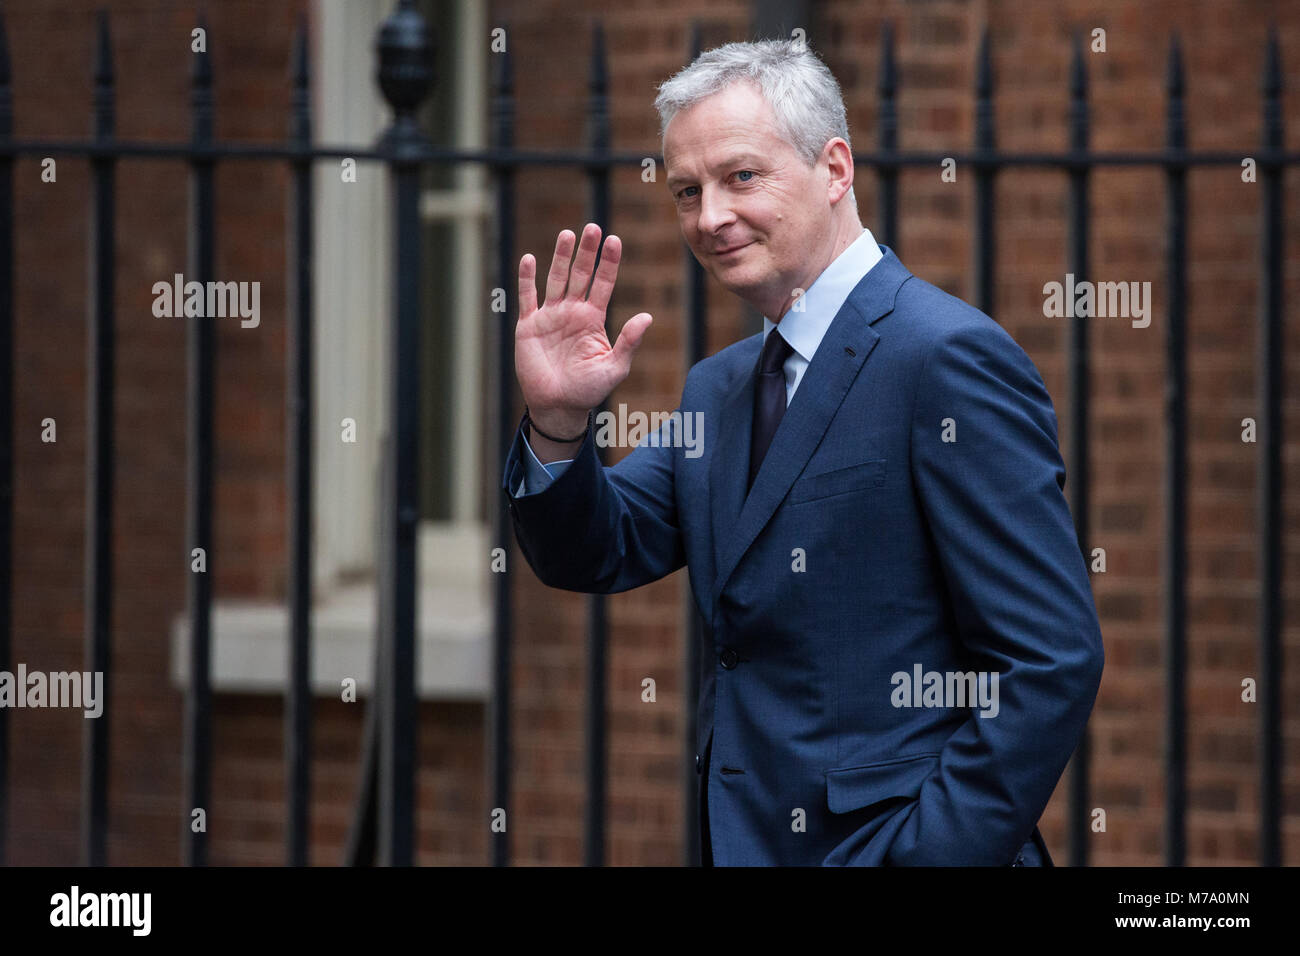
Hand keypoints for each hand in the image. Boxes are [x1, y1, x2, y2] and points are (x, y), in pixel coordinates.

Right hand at [515, 223, 652, 436]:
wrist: (558, 406)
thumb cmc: (588, 389)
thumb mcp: (614, 367)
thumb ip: (628, 342)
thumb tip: (647, 317)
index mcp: (593, 318)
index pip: (603, 283)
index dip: (609, 263)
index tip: (614, 240)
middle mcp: (572, 311)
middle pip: (580, 274)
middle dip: (587, 252)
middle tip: (592, 227)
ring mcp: (550, 316)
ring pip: (556, 279)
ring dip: (561, 257)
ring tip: (567, 234)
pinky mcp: (528, 325)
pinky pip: (528, 297)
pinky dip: (526, 278)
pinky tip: (529, 258)